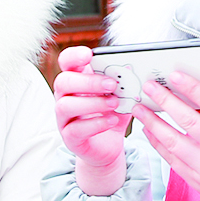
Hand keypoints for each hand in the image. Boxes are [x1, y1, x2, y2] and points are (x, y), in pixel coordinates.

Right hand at [52, 46, 129, 195]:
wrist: (108, 146)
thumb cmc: (112, 114)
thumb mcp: (120, 95)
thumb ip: (124, 82)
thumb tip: (136, 68)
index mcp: (76, 80)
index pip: (66, 62)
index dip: (73, 56)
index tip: (88, 54)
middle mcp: (64, 97)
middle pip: (63, 82)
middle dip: (88, 82)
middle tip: (112, 84)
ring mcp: (64, 118)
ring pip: (66, 106)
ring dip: (93, 103)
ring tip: (115, 103)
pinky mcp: (70, 137)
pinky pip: (76, 129)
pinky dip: (96, 123)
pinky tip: (112, 120)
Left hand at [136, 70, 199, 200]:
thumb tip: (197, 99)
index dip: (192, 86)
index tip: (175, 76)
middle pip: (189, 120)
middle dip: (164, 100)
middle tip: (151, 88)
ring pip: (173, 141)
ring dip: (152, 123)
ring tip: (141, 110)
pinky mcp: (199, 182)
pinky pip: (171, 160)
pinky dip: (158, 144)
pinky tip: (150, 132)